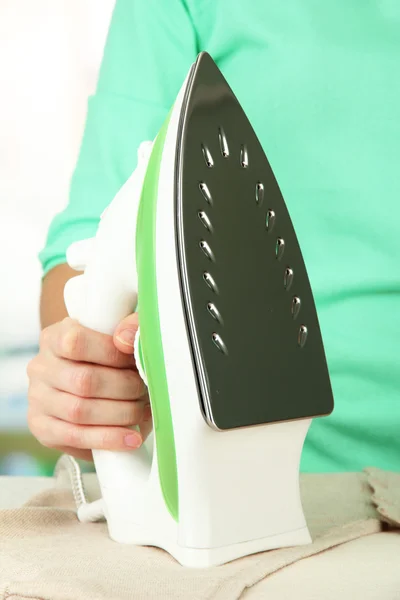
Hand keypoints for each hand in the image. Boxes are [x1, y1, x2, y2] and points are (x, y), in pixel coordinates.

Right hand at [27, 314, 151, 460]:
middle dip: (124, 388)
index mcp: (55, 337)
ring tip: (142, 412)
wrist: (94, 386)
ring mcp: (37, 398)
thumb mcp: (121, 335)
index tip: (134, 359)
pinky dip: (108, 439)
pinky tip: (130, 438)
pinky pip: (74, 437)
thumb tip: (126, 339)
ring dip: (120, 414)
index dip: (111, 353)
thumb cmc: (110, 358)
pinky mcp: (41, 427)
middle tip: (144, 390)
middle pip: (83, 380)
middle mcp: (40, 367)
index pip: (76, 342)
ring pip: (79, 411)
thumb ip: (131, 326)